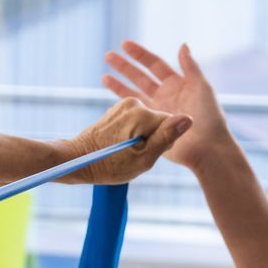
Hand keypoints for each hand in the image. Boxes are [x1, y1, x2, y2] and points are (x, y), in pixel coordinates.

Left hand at [59, 96, 190, 184]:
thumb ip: (167, 137)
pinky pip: (137, 121)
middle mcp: (133, 103)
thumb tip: (188, 119)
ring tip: (124, 150)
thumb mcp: (144, 158)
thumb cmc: (109, 165)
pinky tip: (120, 143)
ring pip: (148, 122)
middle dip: (152, 139)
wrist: (78, 159)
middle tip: (133, 153)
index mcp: (141, 113)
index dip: (162, 142)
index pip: (171, 124)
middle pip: (159, 121)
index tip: (146, 153)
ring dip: (142, 137)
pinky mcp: (118, 108)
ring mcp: (123, 104)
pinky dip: (133, 133)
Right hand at [102, 41, 230, 173]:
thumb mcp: (202, 87)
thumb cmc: (209, 117)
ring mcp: (156, 111)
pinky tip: (111, 101)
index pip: (154, 64)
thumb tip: (182, 44)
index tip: (125, 45)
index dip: (140, 54)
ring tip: (104, 76)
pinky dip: (122, 107)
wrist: (206, 148)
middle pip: (140, 77)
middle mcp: (165, 95)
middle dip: (124, 66)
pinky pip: (133, 114)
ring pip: (133, 94)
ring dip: (119, 85)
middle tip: (108, 56)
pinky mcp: (151, 126)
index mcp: (177, 84)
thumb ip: (190, 66)